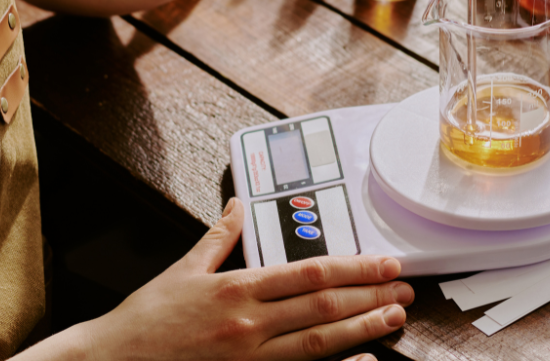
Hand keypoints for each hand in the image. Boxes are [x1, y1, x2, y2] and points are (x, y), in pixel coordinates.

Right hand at [85, 198, 412, 360]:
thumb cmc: (145, 323)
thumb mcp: (182, 270)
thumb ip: (218, 235)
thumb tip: (239, 204)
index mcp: (237, 289)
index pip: (309, 273)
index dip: (353, 267)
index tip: (383, 262)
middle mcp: (250, 324)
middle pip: (323, 306)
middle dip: (370, 296)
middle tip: (405, 288)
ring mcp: (250, 359)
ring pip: (319, 342)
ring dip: (363, 329)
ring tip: (394, 318)